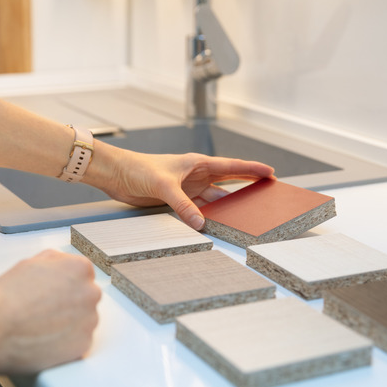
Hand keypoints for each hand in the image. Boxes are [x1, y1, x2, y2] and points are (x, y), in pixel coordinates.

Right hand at [0, 250, 100, 372]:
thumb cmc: (5, 297)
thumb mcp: (31, 263)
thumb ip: (55, 262)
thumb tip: (63, 266)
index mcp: (80, 268)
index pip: (82, 276)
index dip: (63, 286)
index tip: (51, 295)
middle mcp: (90, 293)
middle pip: (85, 298)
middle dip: (69, 305)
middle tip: (43, 312)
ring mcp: (90, 320)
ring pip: (83, 322)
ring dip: (68, 325)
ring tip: (40, 327)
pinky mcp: (83, 345)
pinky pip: (78, 343)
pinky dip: (65, 344)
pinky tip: (44, 341)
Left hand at [85, 146, 274, 229]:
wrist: (116, 175)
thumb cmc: (138, 169)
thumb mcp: (163, 186)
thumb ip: (183, 205)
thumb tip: (200, 223)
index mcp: (196, 164)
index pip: (231, 166)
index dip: (251, 169)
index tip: (270, 172)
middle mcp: (195, 175)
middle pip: (227, 184)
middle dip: (246, 188)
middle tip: (265, 194)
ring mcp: (187, 188)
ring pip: (213, 199)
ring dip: (227, 206)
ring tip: (245, 214)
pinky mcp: (176, 199)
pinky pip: (198, 209)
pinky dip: (207, 216)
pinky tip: (217, 223)